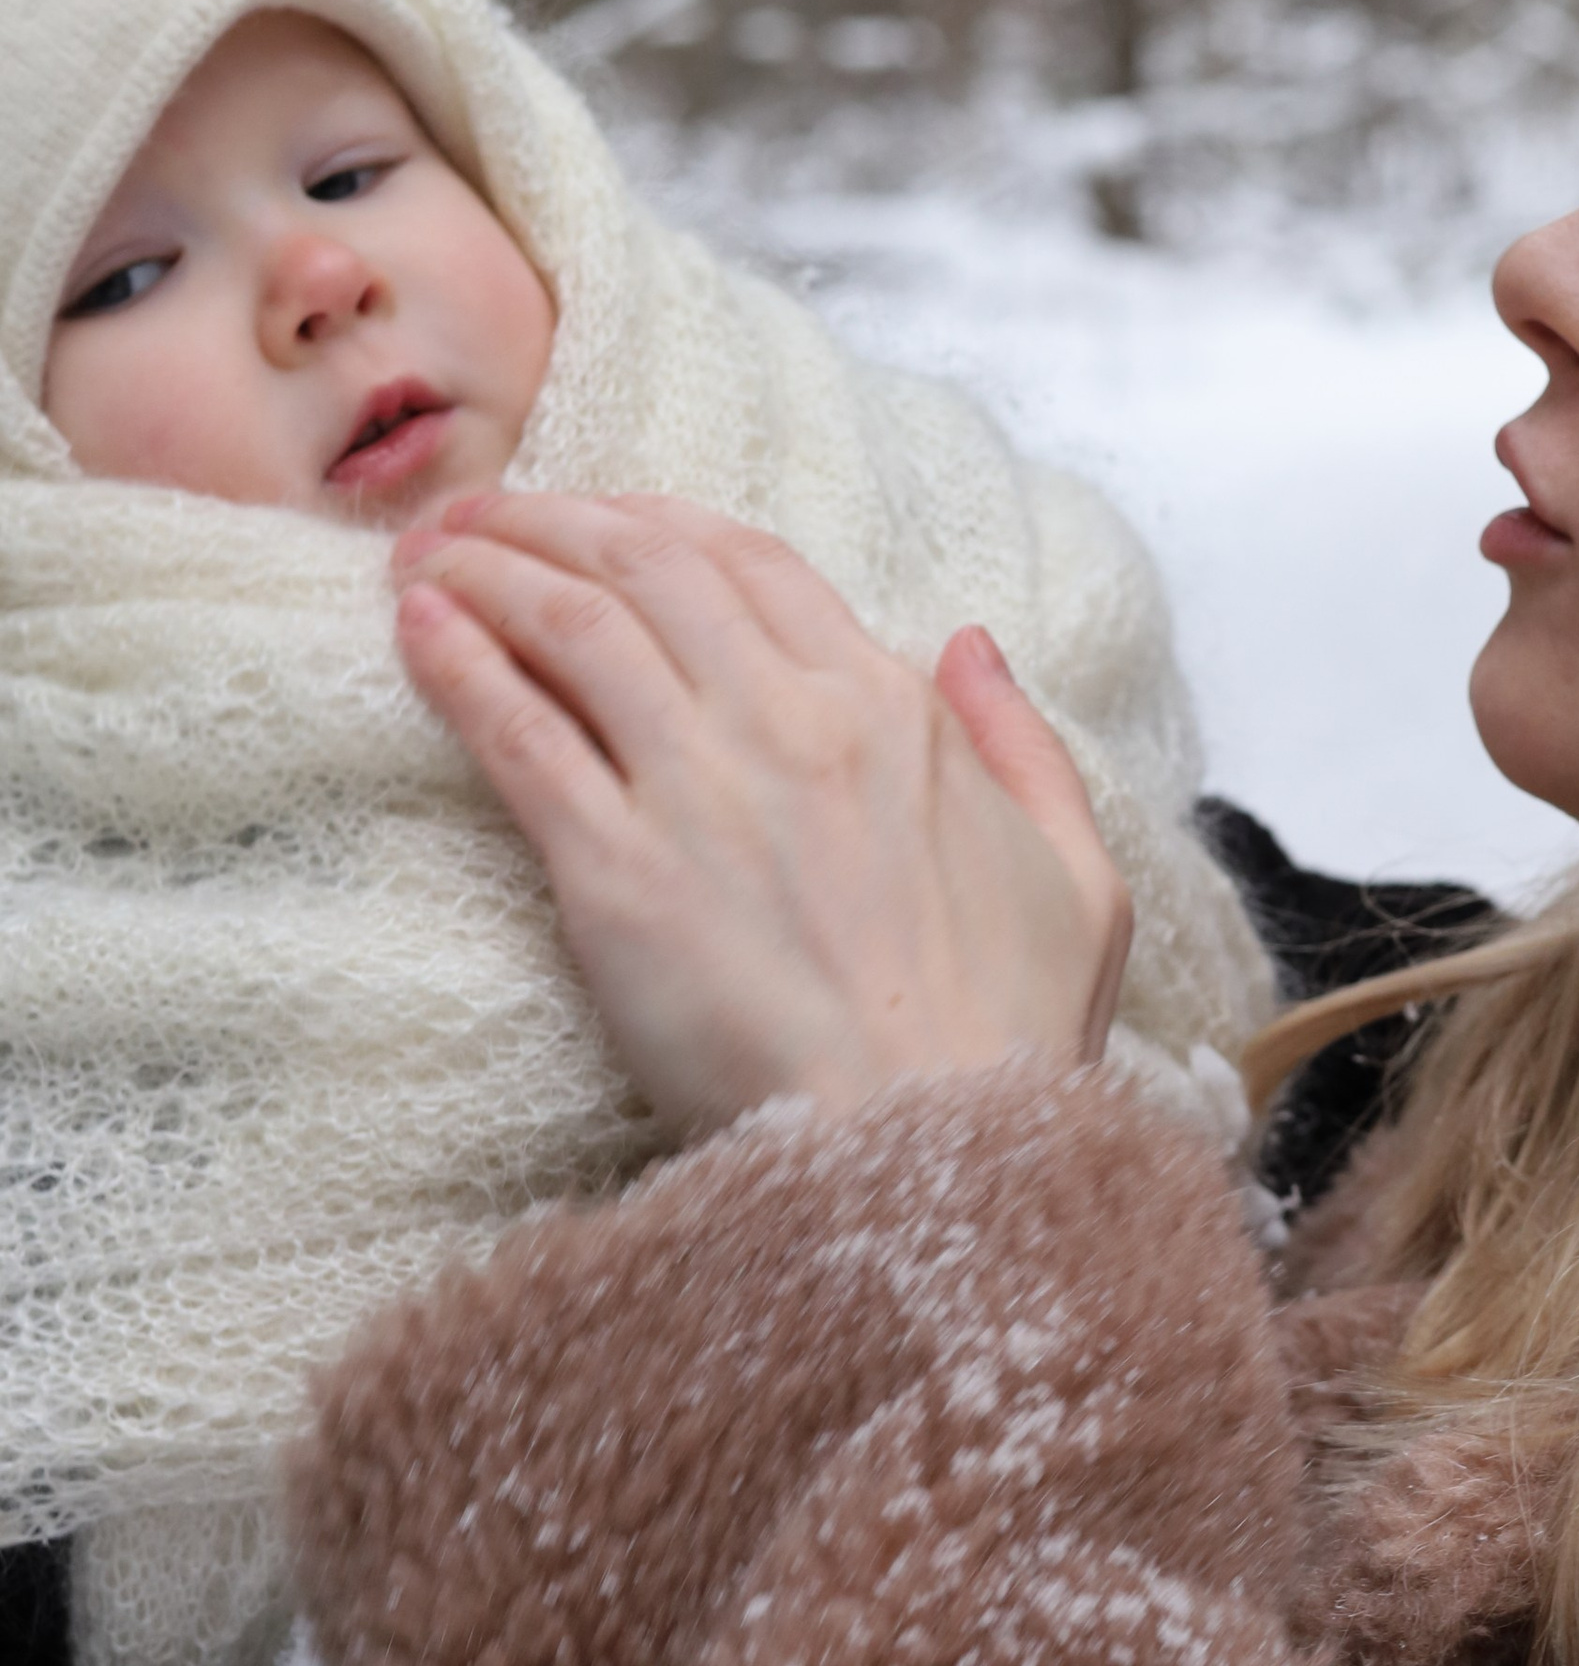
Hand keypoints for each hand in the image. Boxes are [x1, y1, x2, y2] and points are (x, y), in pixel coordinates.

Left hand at [389, 492, 1132, 1138]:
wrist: (935, 1153)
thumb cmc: (1010, 1037)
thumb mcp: (1076, 876)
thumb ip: (1026, 745)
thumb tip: (972, 647)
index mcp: (890, 711)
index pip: (751, 564)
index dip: (658, 522)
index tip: (598, 515)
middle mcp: (791, 722)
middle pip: (645, 568)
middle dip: (547, 520)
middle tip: (474, 512)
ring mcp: (699, 792)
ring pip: (573, 625)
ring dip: (487, 568)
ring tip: (423, 551)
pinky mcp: (617, 877)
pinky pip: (520, 736)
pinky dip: (458, 665)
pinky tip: (414, 630)